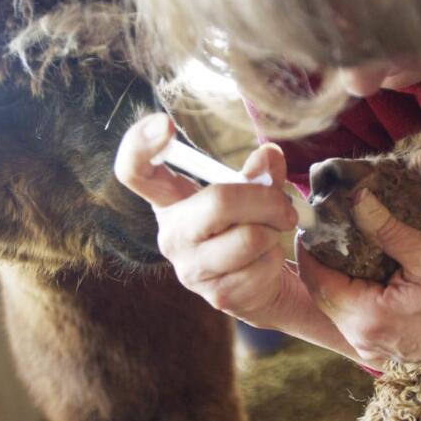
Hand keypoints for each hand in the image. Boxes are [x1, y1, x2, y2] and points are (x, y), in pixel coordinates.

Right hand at [114, 113, 298, 320]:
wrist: (262, 290)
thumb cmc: (248, 230)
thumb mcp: (254, 193)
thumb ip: (260, 173)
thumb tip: (268, 156)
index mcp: (171, 200)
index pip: (136, 171)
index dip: (140, 145)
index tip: (164, 124)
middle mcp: (171, 234)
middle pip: (217, 202)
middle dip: (265, 200)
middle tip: (284, 207)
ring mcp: (190, 268)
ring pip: (250, 237)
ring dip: (274, 233)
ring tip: (270, 237)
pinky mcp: (217, 296)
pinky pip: (261, 265)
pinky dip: (276, 260)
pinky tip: (266, 265)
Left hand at [296, 188, 420, 365]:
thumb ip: (385, 229)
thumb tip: (356, 199)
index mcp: (368, 317)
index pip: (317, 279)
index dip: (309, 248)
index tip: (310, 219)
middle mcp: (361, 337)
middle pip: (321, 293)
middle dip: (318, 259)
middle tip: (322, 226)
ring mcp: (368, 346)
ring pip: (333, 306)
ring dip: (331, 275)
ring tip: (337, 242)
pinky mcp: (378, 346)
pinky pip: (349, 316)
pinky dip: (347, 291)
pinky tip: (356, 268)